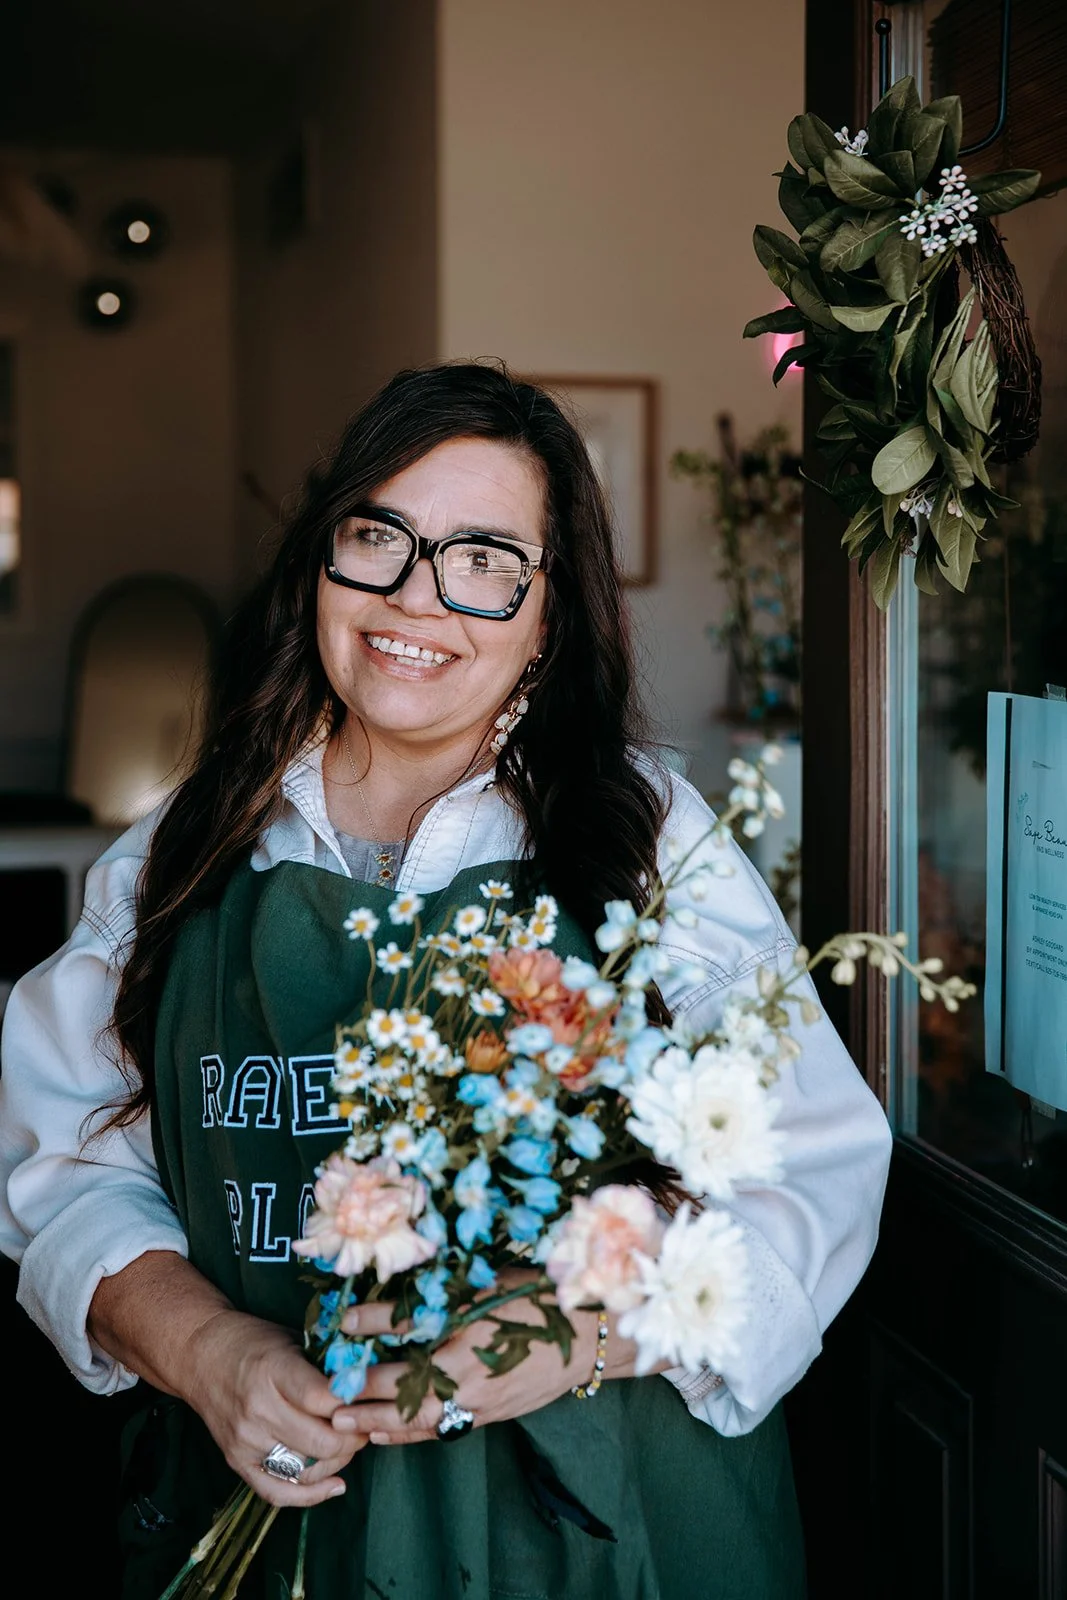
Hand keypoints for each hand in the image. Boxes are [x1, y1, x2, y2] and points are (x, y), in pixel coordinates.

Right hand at [90, 1252, 365, 1506]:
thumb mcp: (292, 1340)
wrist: (200, 1356)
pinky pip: (277, 1492)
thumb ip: (325, 1365)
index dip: (355, 1404)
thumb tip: (370, 1385)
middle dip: (354, 1437)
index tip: (371, 1398)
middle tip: (366, 1424)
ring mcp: (245, 1440)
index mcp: (273, 1369)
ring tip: (350, 1444)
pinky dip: (310, 1495)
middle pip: (321, 1442)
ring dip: (338, 1461)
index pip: (323, 1400)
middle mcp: (257, 1409)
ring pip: (306, 1469)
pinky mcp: (236, 1461)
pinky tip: (335, 1485)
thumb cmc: (255, 1342)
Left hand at [329, 1270, 650, 1446]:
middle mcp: (472, 1380)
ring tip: (344, 1426)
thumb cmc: (536, 1300)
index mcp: (469, 1342)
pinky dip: (411, 1435)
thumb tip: (382, 1297)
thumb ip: (433, 1298)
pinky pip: (443, 1431)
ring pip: (423, 1423)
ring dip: (381, 1425)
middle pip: (407, 1398)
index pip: (407, 1345)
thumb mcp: (483, 1289)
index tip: (339, 1332)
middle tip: (326, 1402)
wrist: (589, 1337)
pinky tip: (385, 1436)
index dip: (370, 1339)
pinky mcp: (491, 1416)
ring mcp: (483, 1404)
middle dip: (366, 1401)